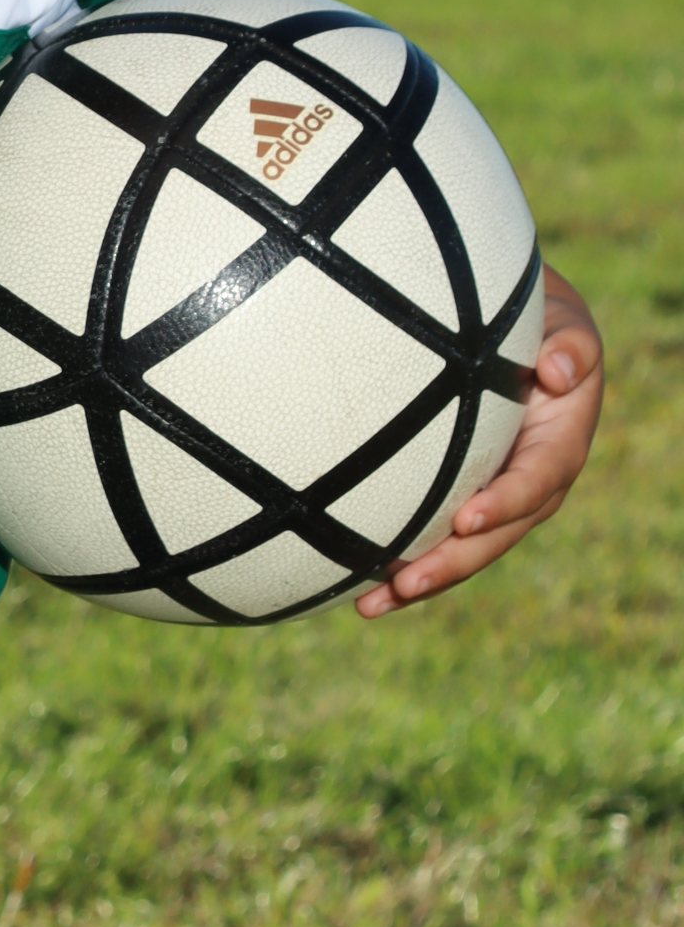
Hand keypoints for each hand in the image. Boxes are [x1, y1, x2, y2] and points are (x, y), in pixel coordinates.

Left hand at [355, 262, 602, 618]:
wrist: (515, 334)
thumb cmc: (537, 323)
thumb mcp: (563, 325)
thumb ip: (570, 344)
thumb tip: (557, 369)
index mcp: (557, 446)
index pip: (536, 482)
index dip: (505, 504)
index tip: (466, 520)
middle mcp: (529, 484)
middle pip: (496, 536)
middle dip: (452, 563)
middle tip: (407, 582)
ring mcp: (493, 498)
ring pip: (462, 550)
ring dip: (420, 580)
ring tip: (370, 603)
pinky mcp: (458, 502)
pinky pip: (433, 538)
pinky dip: (397, 566)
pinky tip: (356, 589)